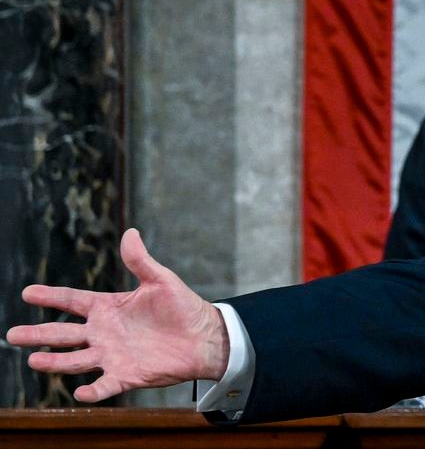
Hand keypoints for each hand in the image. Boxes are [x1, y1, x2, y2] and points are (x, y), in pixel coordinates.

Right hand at [7, 229, 229, 401]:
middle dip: (38, 333)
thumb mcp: (161, 280)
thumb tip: (130, 232)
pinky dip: (92, 390)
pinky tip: (79, 392)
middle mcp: (103, 333)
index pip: (72, 301)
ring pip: (76, 360)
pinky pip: (105, 385)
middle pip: (63, 333)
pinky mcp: (126, 375)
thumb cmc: (182, 307)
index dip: (51, 296)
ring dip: (55, 361)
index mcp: (108, 308)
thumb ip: (141, 261)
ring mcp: (112, 355)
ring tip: (34, 360)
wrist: (204, 336)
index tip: (27, 293)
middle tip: (13, 334)